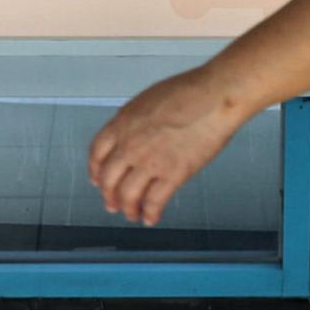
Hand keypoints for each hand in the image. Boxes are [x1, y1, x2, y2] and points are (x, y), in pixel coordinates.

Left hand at [87, 67, 250, 227]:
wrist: (214, 97)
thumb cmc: (188, 92)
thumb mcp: (147, 100)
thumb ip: (133, 122)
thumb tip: (131, 135)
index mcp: (122, 124)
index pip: (97, 154)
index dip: (95, 171)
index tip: (97, 180)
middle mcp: (130, 145)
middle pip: (109, 180)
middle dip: (109, 196)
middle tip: (112, 204)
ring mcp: (150, 162)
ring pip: (128, 196)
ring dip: (128, 209)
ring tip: (132, 214)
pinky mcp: (173, 175)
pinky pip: (154, 202)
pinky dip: (150, 214)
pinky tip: (151, 218)